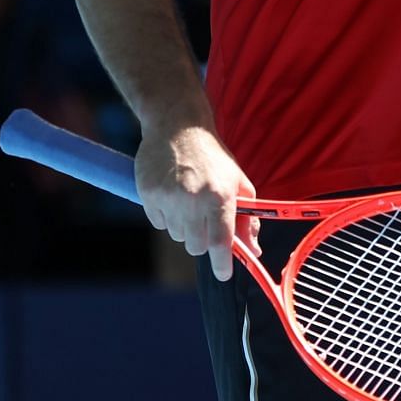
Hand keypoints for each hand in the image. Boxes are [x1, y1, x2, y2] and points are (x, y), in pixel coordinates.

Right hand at [136, 123, 259, 282]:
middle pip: (195, 246)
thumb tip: (253, 251)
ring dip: (185, 227)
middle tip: (205, 221)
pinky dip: (167, 217)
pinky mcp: (148, 195)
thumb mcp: (239, 183)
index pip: (220, 242)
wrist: (178, 127)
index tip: (224, 274)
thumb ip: (248, 219)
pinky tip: (173, 196)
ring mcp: (167, 198)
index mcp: (220, 196)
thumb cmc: (214, 158)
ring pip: (177, 236)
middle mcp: (193, 200)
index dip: (222, 263)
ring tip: (189, 201)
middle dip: (203, 242)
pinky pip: (159, 224)